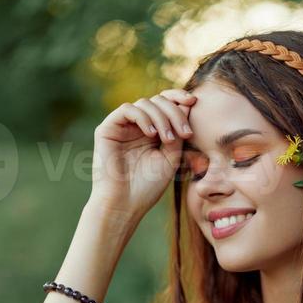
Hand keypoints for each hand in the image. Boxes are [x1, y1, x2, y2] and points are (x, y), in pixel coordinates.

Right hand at [90, 88, 196, 219]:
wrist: (124, 205)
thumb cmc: (147, 187)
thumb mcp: (171, 157)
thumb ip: (178, 133)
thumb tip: (187, 106)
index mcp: (151, 132)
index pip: (165, 104)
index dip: (179, 97)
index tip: (195, 101)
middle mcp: (136, 126)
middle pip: (158, 100)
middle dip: (174, 113)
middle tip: (185, 134)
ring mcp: (121, 127)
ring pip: (144, 103)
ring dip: (162, 118)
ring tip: (168, 140)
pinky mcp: (107, 129)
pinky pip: (127, 109)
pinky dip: (143, 117)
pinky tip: (151, 134)